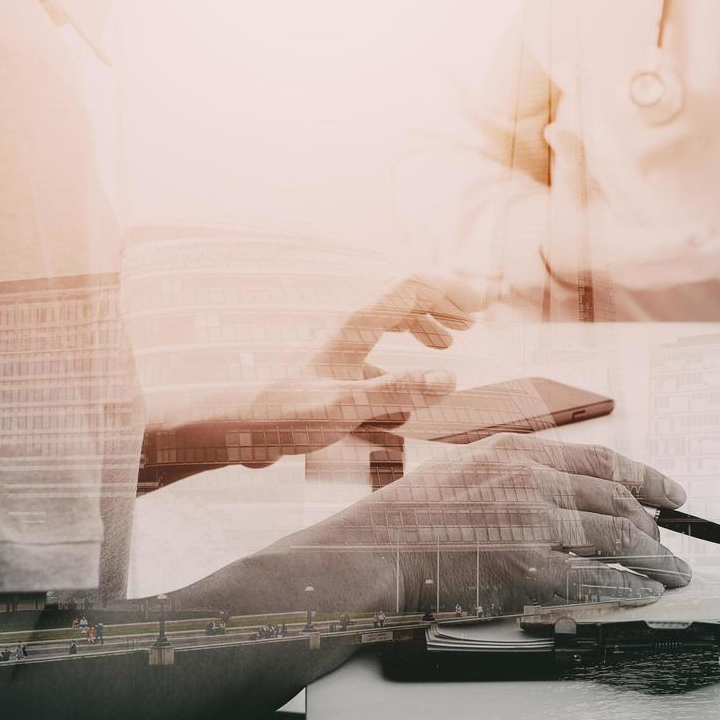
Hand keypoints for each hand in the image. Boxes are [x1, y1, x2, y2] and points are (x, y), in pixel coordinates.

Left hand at [140, 275, 483, 478]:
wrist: (236, 431)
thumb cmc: (283, 418)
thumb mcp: (343, 407)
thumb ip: (395, 392)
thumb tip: (449, 379)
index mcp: (355, 326)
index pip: (412, 288)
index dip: (450, 291)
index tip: (483, 306)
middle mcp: (348, 330)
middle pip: (403, 299)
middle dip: (442, 305)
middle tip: (474, 321)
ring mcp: (339, 348)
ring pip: (389, 322)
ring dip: (423, 326)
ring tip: (448, 344)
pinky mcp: (333, 370)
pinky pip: (376, 351)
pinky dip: (401, 356)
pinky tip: (407, 382)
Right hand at [179, 435, 691, 614]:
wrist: (372, 555)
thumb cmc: (405, 520)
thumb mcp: (462, 470)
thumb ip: (512, 473)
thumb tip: (556, 488)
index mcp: (517, 452)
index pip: (603, 461)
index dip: (647, 479)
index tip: (672, 493)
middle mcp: (534, 481)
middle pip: (619, 501)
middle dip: (657, 527)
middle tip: (676, 543)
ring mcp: (536, 526)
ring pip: (621, 539)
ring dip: (657, 559)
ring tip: (675, 573)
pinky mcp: (533, 572)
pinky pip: (601, 580)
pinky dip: (633, 588)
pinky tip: (649, 594)